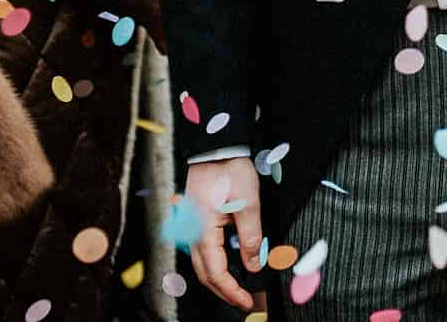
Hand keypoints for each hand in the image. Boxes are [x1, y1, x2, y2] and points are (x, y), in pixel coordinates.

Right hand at [185, 157, 261, 309]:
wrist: (215, 146)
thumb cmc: (229, 168)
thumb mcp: (248, 203)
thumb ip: (251, 237)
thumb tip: (254, 264)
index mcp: (203, 231)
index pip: (216, 273)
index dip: (232, 291)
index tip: (246, 301)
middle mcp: (192, 233)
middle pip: (205, 274)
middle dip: (224, 291)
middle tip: (244, 300)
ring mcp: (191, 227)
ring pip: (202, 263)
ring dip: (219, 279)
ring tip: (238, 287)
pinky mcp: (195, 221)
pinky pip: (203, 250)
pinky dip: (215, 263)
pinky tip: (229, 265)